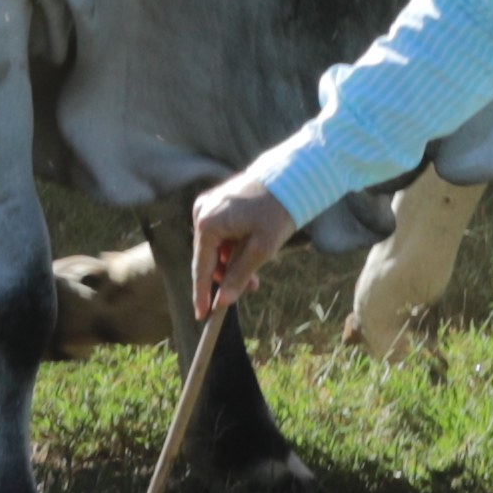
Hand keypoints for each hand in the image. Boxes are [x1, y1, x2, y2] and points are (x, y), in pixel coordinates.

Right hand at [187, 175, 300, 323]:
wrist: (290, 176)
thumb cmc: (276, 210)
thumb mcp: (261, 248)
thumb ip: (239, 275)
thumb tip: (224, 300)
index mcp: (207, 223)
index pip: (201, 267)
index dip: (202, 294)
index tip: (202, 316)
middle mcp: (201, 213)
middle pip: (208, 257)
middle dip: (227, 276)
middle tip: (251, 288)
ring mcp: (208, 205)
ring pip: (216, 247)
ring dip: (232, 262)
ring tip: (256, 273)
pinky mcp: (218, 202)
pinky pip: (220, 234)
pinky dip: (233, 247)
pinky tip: (250, 252)